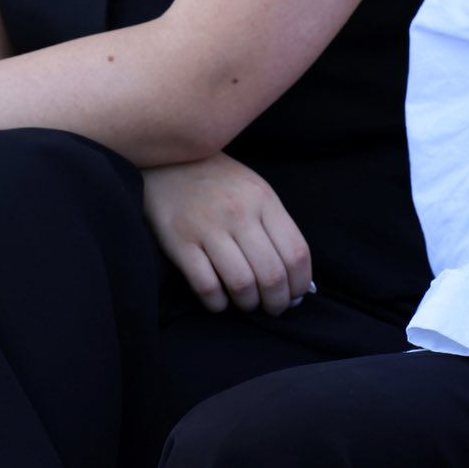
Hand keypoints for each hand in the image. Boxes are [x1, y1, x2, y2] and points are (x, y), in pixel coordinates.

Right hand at [142, 152, 310, 314]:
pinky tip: (220, 300)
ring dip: (249, 304)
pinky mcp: (179, 241)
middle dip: (278, 301)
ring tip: (247, 303)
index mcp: (263, 199)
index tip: (296, 294)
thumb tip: (298, 278)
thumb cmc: (219, 182)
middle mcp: (239, 213)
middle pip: (272, 274)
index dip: (300, 283)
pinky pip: (206, 286)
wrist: (168, 160)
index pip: (296, 252)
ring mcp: (208, 227)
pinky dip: (218, 303)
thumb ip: (276, 228)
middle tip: (274, 307)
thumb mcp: (255, 191)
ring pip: (242, 284)